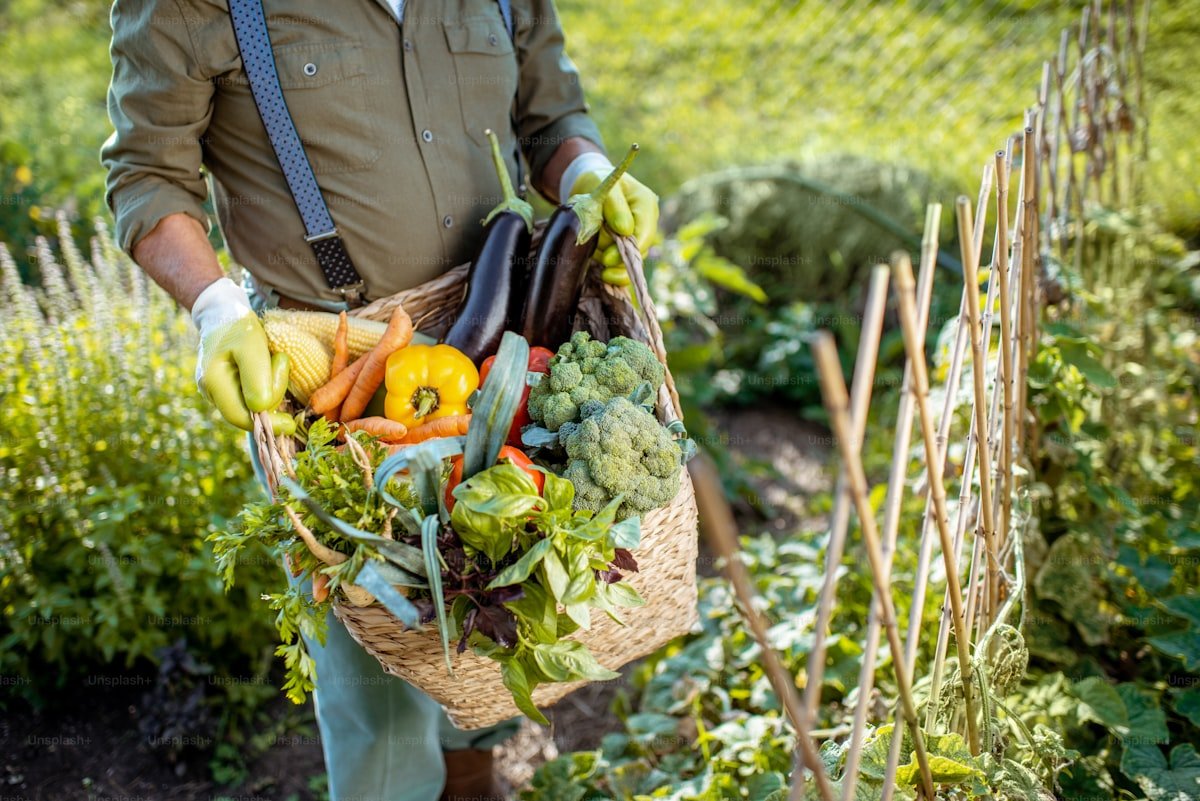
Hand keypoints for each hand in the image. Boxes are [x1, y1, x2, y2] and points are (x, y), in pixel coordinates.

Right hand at [192, 278, 293, 434]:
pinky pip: (253, 396)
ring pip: (254, 404)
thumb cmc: (238, 326)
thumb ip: (256, 377)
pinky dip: (267, 385)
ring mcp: (219, 391)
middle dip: (273, 393)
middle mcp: (212, 391)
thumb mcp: (251, 345)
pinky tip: (267, 368)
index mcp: (213, 382)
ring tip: (273, 359)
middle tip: (280, 361)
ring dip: (272, 386)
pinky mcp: (230, 388)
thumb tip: (261, 408)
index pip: (239, 416)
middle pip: (249, 412)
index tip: (291, 423)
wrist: (225, 313)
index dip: (266, 424)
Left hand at [567, 157, 658, 286]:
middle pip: (637, 253)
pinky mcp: (624, 246)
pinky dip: (607, 266)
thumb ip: (615, 208)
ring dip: (607, 258)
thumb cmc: (598, 182)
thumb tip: (625, 230)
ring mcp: (635, 236)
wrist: (589, 185)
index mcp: (646, 206)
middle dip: (616, 259)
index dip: (627, 252)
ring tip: (592, 247)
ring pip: (626, 260)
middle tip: (599, 259)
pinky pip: (619, 263)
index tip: (607, 259)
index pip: (644, 236)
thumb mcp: (606, 190)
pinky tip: (600, 270)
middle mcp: (645, 224)